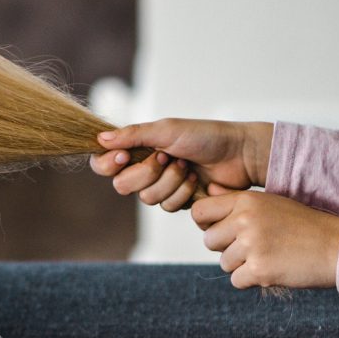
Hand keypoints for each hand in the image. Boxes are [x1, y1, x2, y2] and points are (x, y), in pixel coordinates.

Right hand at [92, 119, 274, 209]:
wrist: (238, 154)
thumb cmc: (205, 136)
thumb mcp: (166, 130)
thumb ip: (132, 135)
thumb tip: (100, 139)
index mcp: (138, 148)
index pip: (104, 163)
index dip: (108, 164)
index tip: (123, 157)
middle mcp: (145, 168)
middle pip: (122, 185)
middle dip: (147, 173)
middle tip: (167, 157)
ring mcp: (161, 186)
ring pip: (147, 198)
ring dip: (170, 182)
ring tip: (187, 166)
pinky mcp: (178, 201)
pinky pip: (167, 207)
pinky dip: (183, 192)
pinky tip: (197, 180)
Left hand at [190, 189, 338, 288]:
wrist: (337, 246)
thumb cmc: (304, 226)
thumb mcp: (270, 204)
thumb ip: (237, 202)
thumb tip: (207, 195)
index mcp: (246, 201)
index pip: (200, 212)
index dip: (206, 224)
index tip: (221, 231)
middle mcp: (245, 220)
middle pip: (209, 241)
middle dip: (226, 249)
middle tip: (254, 248)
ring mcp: (251, 245)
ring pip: (224, 263)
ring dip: (242, 265)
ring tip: (270, 256)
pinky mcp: (259, 269)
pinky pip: (237, 281)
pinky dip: (252, 280)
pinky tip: (274, 269)